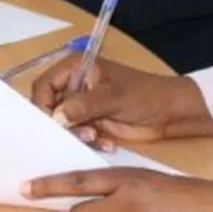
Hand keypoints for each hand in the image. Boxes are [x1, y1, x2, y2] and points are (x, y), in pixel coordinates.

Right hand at [30, 55, 212, 147]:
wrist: (171, 113)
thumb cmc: (142, 94)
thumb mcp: (111, 97)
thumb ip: (81, 105)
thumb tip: (55, 117)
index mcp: (75, 68)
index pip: (44, 85)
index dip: (41, 104)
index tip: (49, 124)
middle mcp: (75, 85)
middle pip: (50, 106)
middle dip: (60, 122)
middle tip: (76, 132)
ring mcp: (83, 105)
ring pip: (63, 124)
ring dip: (76, 134)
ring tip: (94, 136)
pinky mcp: (93, 123)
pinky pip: (78, 135)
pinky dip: (89, 141)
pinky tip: (105, 143)